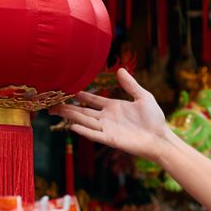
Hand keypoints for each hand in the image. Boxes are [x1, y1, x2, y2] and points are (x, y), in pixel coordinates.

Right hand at [48, 69, 170, 160]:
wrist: (160, 138)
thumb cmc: (154, 118)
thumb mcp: (143, 97)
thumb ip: (131, 85)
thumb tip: (121, 70)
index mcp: (113, 106)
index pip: (92, 99)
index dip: (80, 94)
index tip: (66, 88)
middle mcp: (107, 118)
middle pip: (83, 111)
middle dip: (67, 106)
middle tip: (51, 101)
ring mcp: (107, 129)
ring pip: (84, 121)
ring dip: (70, 116)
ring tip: (55, 110)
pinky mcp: (110, 140)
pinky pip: (94, 135)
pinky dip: (83, 130)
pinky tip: (72, 126)